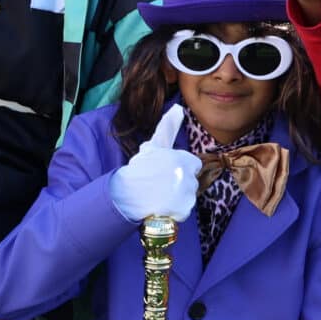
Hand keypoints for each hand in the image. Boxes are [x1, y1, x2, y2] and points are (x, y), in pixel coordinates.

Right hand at [111, 104, 201, 223]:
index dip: (179, 168)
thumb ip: (168, 128)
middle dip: (179, 183)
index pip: (193, 165)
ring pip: (188, 196)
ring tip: (160, 196)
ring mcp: (187, 194)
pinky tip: (161, 206)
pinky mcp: (184, 210)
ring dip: (177, 197)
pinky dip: (174, 211)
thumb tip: (178, 108)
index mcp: (184, 159)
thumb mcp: (154, 146)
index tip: (165, 172)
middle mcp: (189, 175)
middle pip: (191, 180)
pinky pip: (184, 211)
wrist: (127, 194)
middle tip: (161, 185)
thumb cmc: (140, 168)